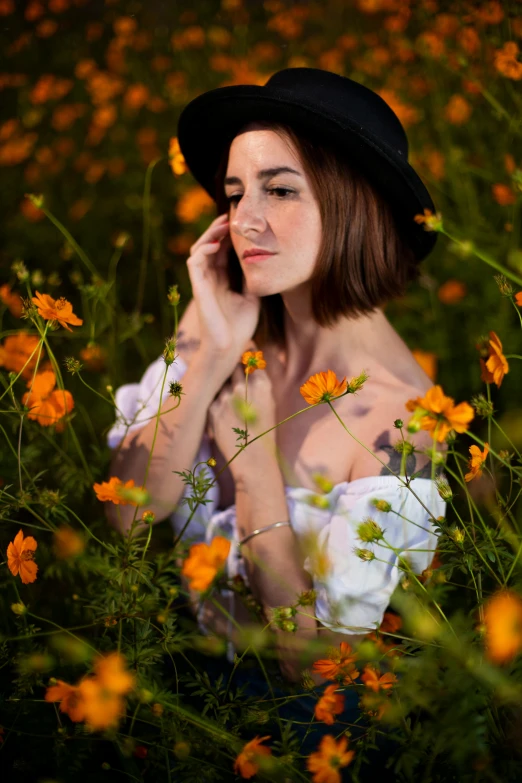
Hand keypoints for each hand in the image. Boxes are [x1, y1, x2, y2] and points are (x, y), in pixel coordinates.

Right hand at [186, 214, 260, 379]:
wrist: (230, 346)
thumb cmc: (240, 325)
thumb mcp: (252, 295)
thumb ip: (252, 278)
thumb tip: (262, 261)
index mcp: (222, 279)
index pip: (222, 250)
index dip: (229, 235)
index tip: (242, 223)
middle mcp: (210, 278)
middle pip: (209, 245)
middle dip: (218, 229)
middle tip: (231, 217)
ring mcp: (202, 282)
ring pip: (199, 249)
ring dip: (209, 235)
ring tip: (223, 225)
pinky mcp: (197, 288)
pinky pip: (194, 262)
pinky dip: (204, 250)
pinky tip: (216, 244)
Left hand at [208, 346, 277, 477]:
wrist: (253, 459)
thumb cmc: (265, 432)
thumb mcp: (270, 403)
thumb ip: (260, 384)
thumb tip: (251, 367)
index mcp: (262, 384)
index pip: (250, 357)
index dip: (245, 352)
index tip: (242, 351)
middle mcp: (243, 387)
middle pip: (231, 363)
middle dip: (229, 362)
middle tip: (228, 363)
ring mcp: (226, 397)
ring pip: (218, 379)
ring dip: (220, 381)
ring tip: (226, 392)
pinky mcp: (212, 409)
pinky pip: (211, 395)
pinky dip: (214, 397)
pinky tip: (222, 408)